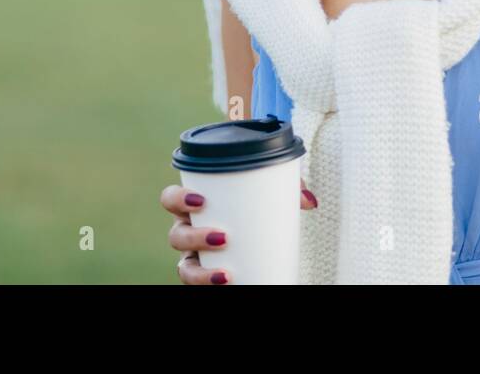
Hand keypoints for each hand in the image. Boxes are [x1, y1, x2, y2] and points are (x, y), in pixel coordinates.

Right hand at [161, 179, 317, 283]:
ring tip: (226, 274)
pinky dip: (208, 288)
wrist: (264, 237)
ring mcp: (196, 259)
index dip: (177, 199)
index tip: (200, 200)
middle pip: (175, 236)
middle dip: (194, 237)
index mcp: (195, 206)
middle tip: (223, 237)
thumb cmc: (259, 208)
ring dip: (200, 274)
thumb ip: (289, 190)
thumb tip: (310, 202)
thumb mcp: (270, 195)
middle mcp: (189, 232)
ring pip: (184, 268)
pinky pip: (198, 287)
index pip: (170, 199)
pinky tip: (226, 287)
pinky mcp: (207, 278)